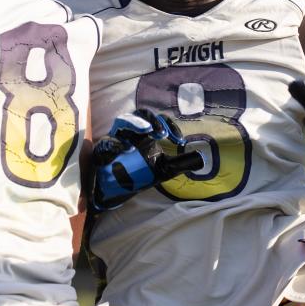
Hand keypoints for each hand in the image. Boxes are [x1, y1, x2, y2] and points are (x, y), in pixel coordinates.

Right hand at [89, 109, 203, 212]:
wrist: (118, 191)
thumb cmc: (139, 174)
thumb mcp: (163, 170)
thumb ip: (180, 164)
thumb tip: (201, 159)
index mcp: (146, 133)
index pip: (157, 120)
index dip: (168, 125)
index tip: (179, 141)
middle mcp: (131, 131)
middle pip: (138, 115)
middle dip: (150, 119)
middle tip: (162, 132)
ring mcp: (115, 138)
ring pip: (121, 122)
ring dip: (134, 124)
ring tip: (146, 130)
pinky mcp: (102, 150)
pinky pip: (106, 144)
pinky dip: (115, 145)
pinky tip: (125, 149)